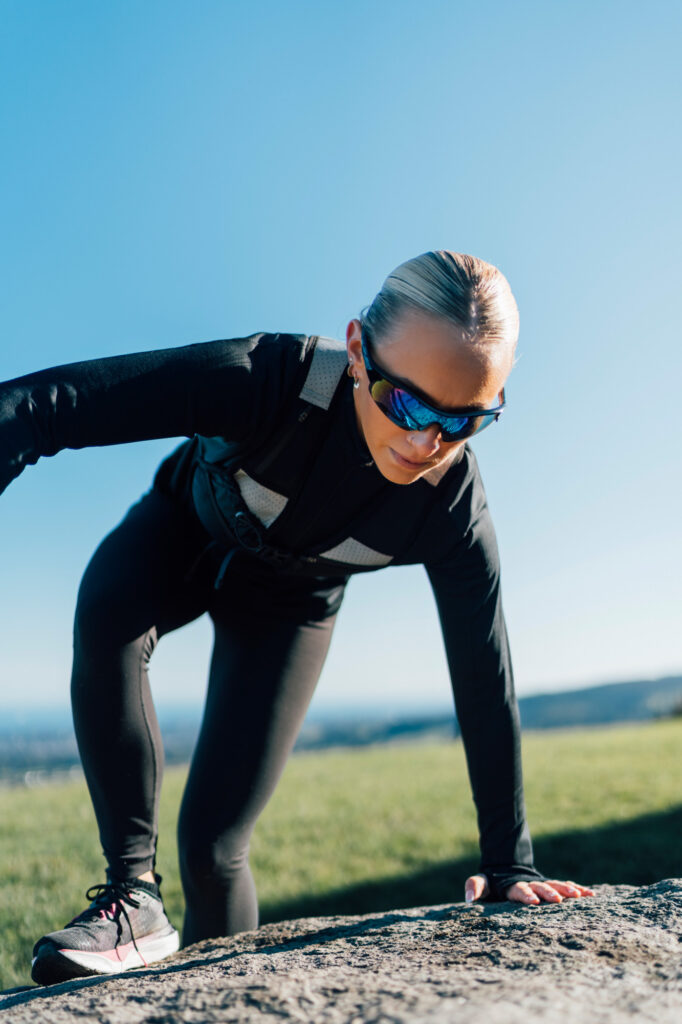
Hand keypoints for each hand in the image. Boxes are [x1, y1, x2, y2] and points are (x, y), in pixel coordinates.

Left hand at [464, 874, 594, 904]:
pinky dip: (578, 889)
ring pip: (557, 885)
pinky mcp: (552, 886)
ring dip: (567, 890)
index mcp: (514, 886)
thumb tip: (468, 898)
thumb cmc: (494, 882)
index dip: (526, 895)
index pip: (519, 890)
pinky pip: (566, 886)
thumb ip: (475, 886)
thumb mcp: (482, 882)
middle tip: (559, 899)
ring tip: (580, 895)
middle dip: (549, 892)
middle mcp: (531, 884)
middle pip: (541, 887)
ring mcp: (543, 884)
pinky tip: (591, 894)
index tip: (533, 902)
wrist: (508, 868)